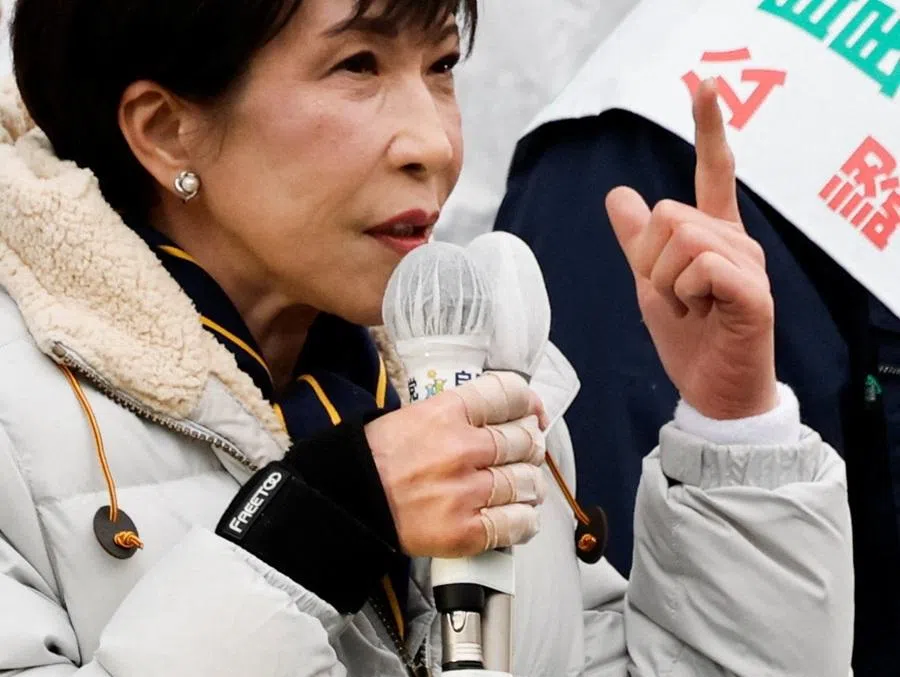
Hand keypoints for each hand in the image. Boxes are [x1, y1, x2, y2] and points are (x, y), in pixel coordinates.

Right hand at [365, 372, 546, 557]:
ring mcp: (466, 492)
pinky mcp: (465, 531)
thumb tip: (503, 415)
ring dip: (528, 484)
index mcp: (448, 413)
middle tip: (523, 452)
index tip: (530, 412)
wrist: (348, 503)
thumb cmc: (377, 458)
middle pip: (524, 441)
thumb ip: (460, 414)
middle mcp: (462, 449)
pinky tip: (518, 515)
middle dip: (528, 446)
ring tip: (519, 486)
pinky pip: (516, 523)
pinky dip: (524, 519)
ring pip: (526, 482)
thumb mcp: (415, 416)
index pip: (509, 395)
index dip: (527, 403)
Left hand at [605, 80, 775, 419]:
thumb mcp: (650, 282)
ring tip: (687, 309)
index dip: (709, 127)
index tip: (705, 83)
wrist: (711, 392)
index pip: (714, 171)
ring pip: (680, 239)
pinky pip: (700, 268)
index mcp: (713, 235)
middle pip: (668, 212)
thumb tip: (617, 193)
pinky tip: (700, 314)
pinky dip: (684, 295)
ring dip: (665, 283)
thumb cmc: (688, 336)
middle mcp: (736, 241)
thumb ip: (637, 241)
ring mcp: (748, 265)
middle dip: (649, 261)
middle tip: (671, 297)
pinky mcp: (752, 293)